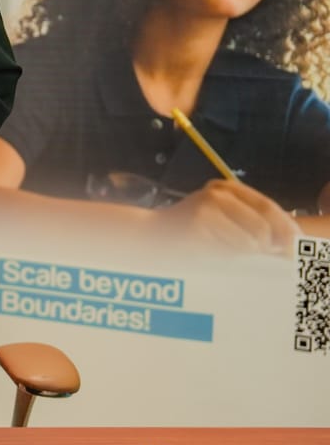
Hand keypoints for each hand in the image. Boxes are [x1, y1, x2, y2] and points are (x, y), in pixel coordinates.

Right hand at [158, 180, 300, 253]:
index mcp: (226, 188)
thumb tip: (284, 243)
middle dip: (274, 242)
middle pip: (265, 220)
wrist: (150, 237)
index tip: (295, 245)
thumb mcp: (223, 225)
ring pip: (255, 234)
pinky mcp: (202, 219)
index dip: (286, 226)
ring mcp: (210, 203)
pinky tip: (216, 252)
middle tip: (273, 256)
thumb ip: (250, 227)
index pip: (268, 206)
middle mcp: (219, 191)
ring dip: (251, 250)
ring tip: (232, 253)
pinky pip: (237, 244)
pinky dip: (235, 254)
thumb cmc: (189, 236)